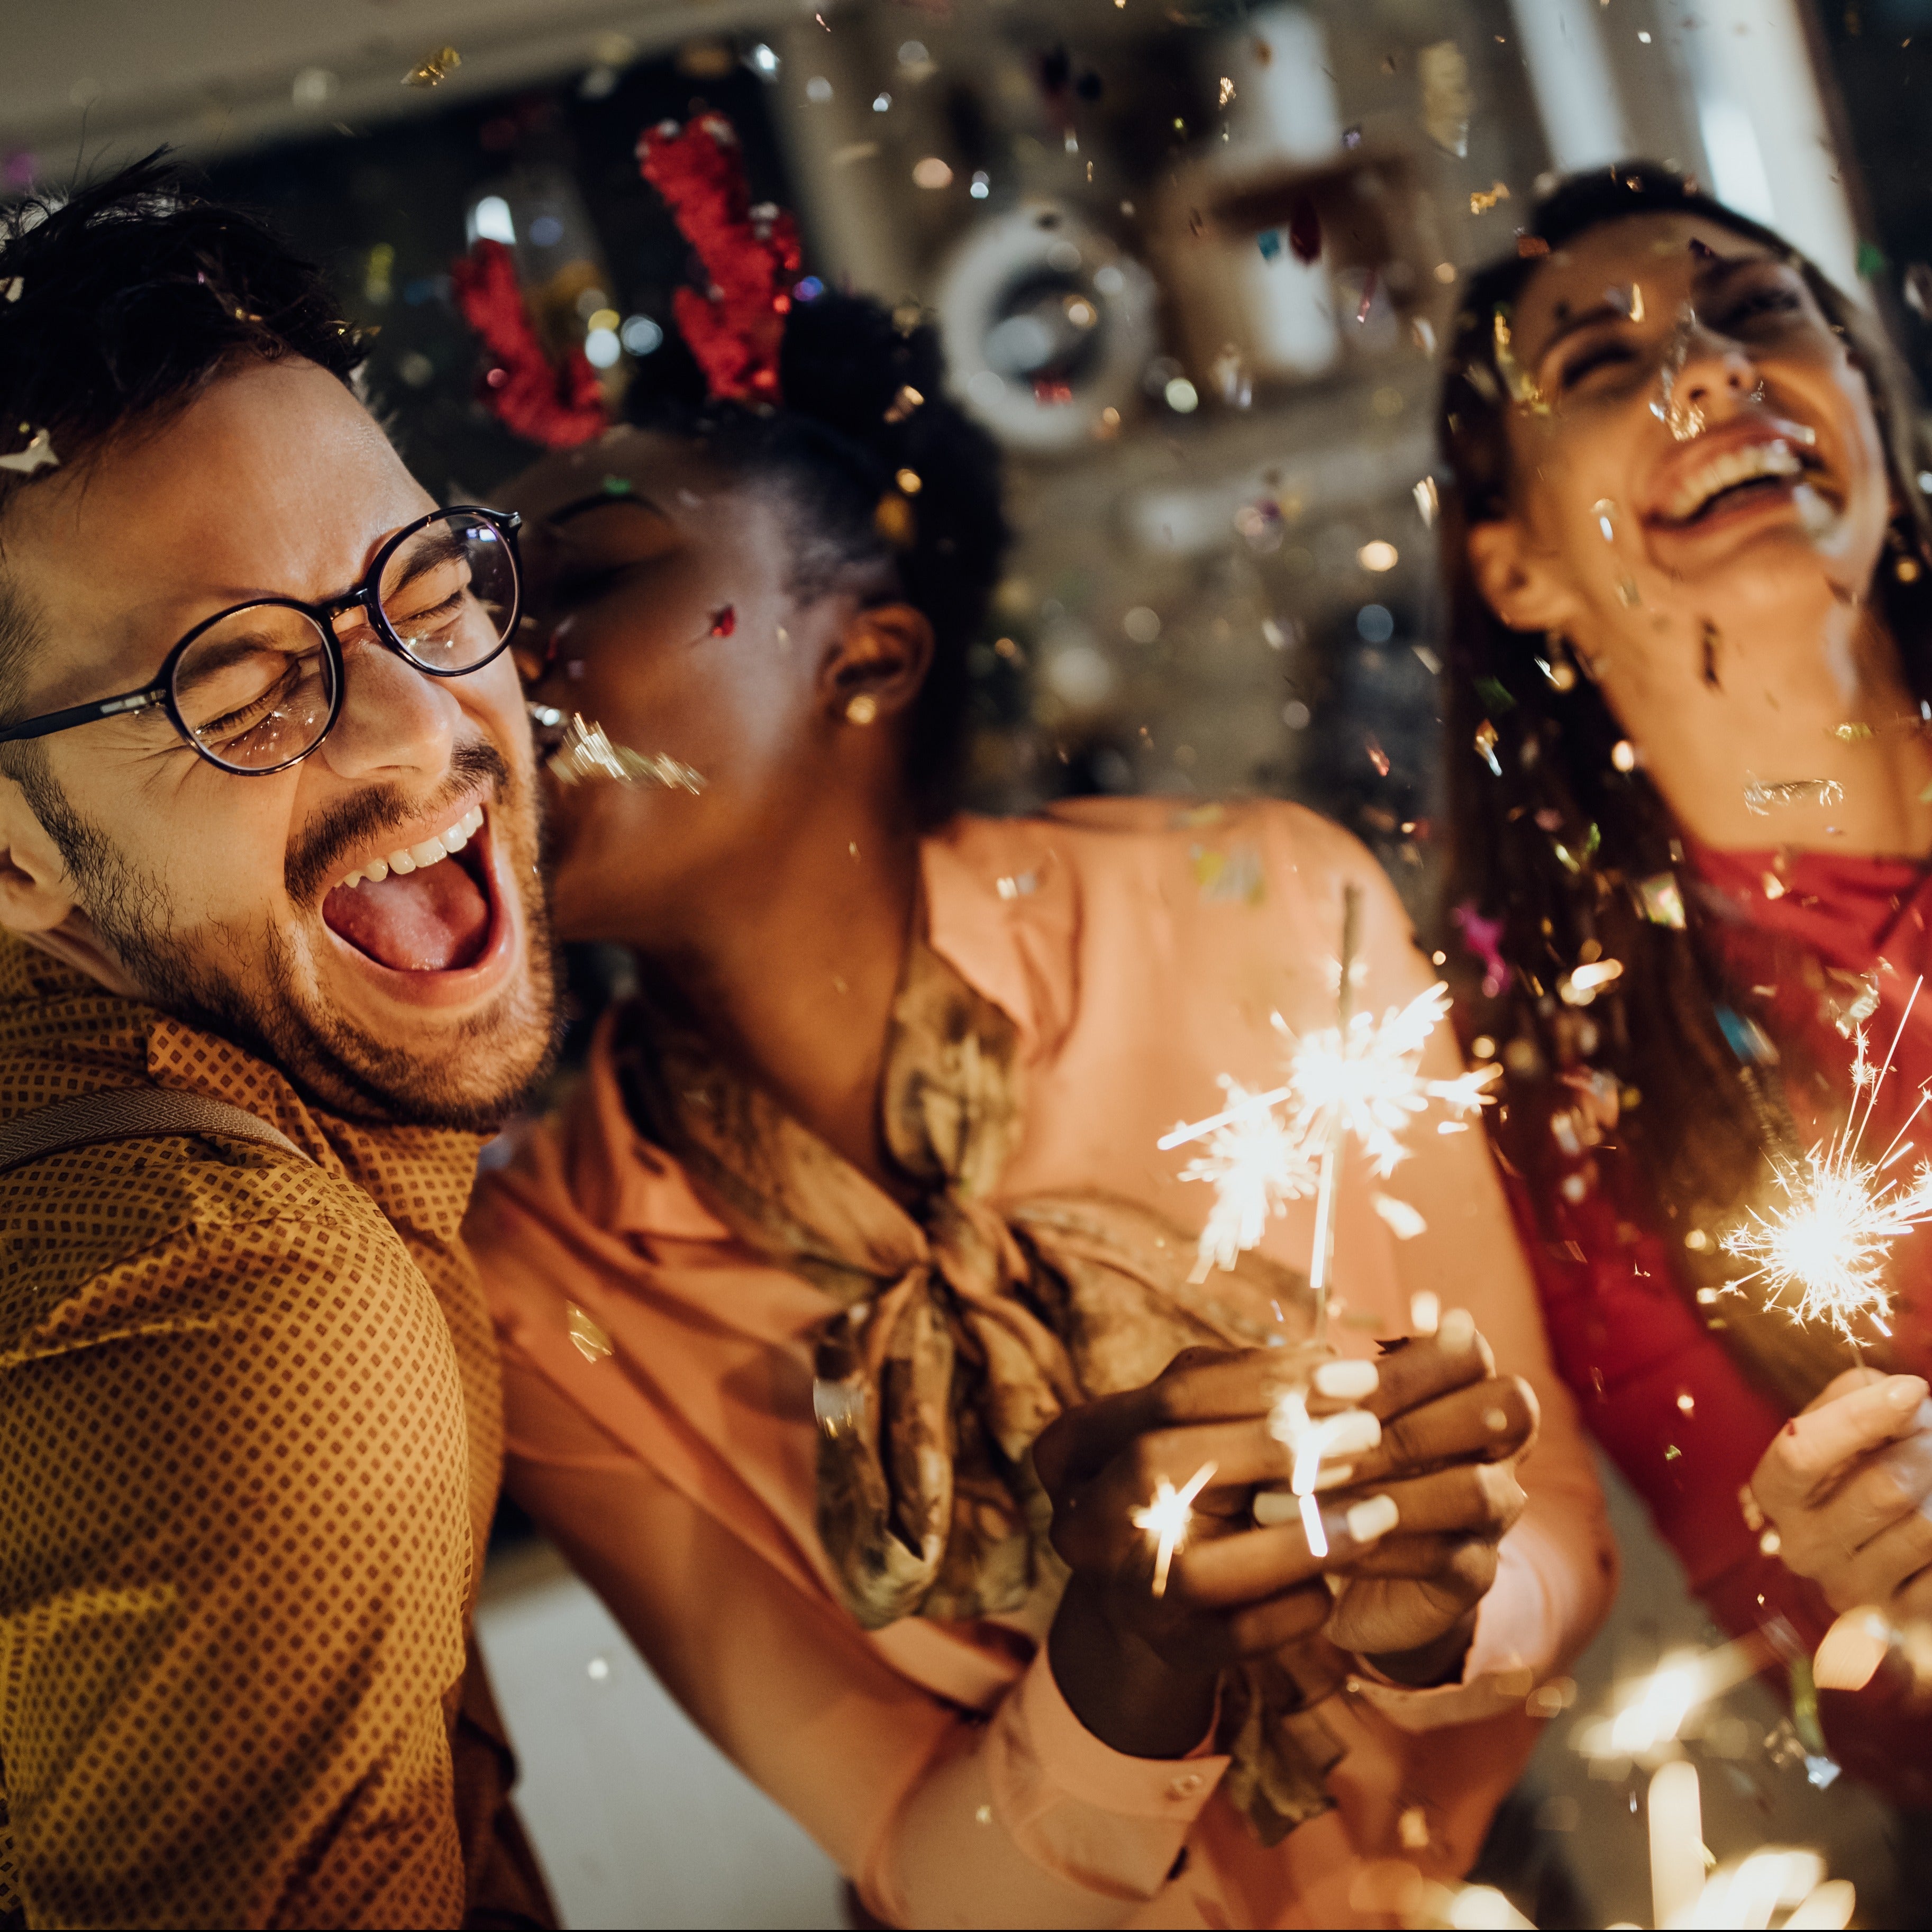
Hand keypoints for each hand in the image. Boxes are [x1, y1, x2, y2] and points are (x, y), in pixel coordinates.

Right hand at [1033, 1345, 1400, 1756]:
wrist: (1155, 1591)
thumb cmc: (1193, 1480)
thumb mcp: (1199, 1425)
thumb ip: (1246, 1392)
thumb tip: (1329, 1368)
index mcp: (1077, 1447)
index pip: (1170, 1397)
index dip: (1264, 1382)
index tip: (1355, 1375)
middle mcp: (1083, 1520)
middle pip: (1160, 1467)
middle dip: (1270, 1447)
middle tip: (1369, 1434)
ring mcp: (1119, 1592)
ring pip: (1194, 1570)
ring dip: (1296, 1540)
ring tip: (1379, 1513)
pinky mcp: (1168, 1650)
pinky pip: (1235, 1637)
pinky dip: (1292, 1609)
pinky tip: (1338, 1586)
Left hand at [1271, 1313, 1536, 1681]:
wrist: (1343, 1567)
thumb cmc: (1327, 1467)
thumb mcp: (1325, 1420)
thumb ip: (1326, 1392)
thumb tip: (1299, 1371)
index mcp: (1464, 1385)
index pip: (1469, 1352)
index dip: (1405, 1366)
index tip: (1321, 1383)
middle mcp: (1497, 1442)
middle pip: (1497, 1412)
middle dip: (1401, 1429)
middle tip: (1312, 1450)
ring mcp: (1497, 1509)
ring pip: (1477, 1490)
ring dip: (1389, 1493)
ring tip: (1310, 1500)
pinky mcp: (1476, 1571)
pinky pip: (1446, 1557)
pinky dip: (1379, 1550)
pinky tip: (1322, 1547)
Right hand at [1750, 1369, 1931, 1620]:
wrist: (1876, 1548)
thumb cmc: (1855, 1468)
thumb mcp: (1839, 1422)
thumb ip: (1857, 1397)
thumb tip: (1906, 1397)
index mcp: (1774, 1493)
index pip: (1803, 1452)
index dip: (1861, 1418)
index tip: (1912, 1391)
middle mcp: (1800, 1547)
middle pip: (1883, 1490)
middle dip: (1926, 1451)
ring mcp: (1848, 1589)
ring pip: (1925, 1528)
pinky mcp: (1896, 1621)